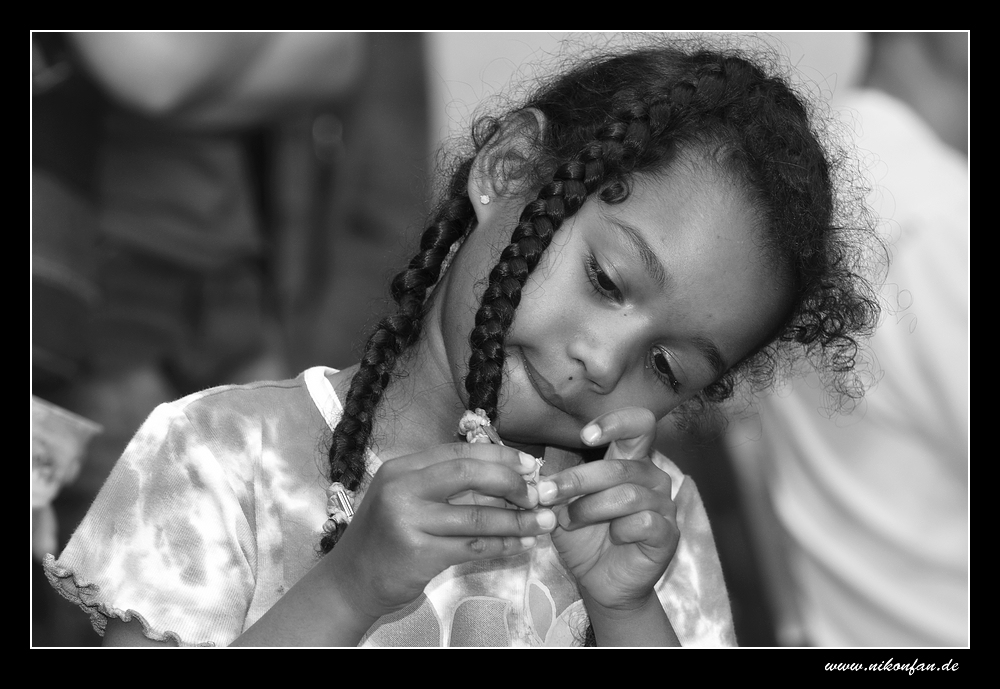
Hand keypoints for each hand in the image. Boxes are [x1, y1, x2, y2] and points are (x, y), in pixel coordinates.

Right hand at [324, 443, 556, 621]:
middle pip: (468, 474)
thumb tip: (506, 473)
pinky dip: (503, 545)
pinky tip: (522, 544)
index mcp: (402, 469)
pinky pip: (473, 547)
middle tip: (538, 493)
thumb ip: (445, 484)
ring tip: (544, 522)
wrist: (351, 581)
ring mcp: (408, 522)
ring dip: (517, 520)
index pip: (459, 452)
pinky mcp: (419, 554)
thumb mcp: (407, 498)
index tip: (530, 464)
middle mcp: (402, 489)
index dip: (499, 456)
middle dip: (510, 482)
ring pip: (477, 516)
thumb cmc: (386, 537)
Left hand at [537, 408, 678, 612]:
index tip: (585, 436)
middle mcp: (652, 478)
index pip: (639, 425)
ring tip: (569, 520)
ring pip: (628, 495)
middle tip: (548, 493)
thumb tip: (538, 472)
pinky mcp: (668, 534)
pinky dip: (619, 529)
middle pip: (621, 467)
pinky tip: (612, 537)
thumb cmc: (584, 537)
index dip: (615, 423)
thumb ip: (556, 485)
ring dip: (590, 508)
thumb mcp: (563, 506)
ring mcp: (663, 506)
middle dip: (578, 480)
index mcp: (631, 462)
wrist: (600, 581)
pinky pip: (644, 522)